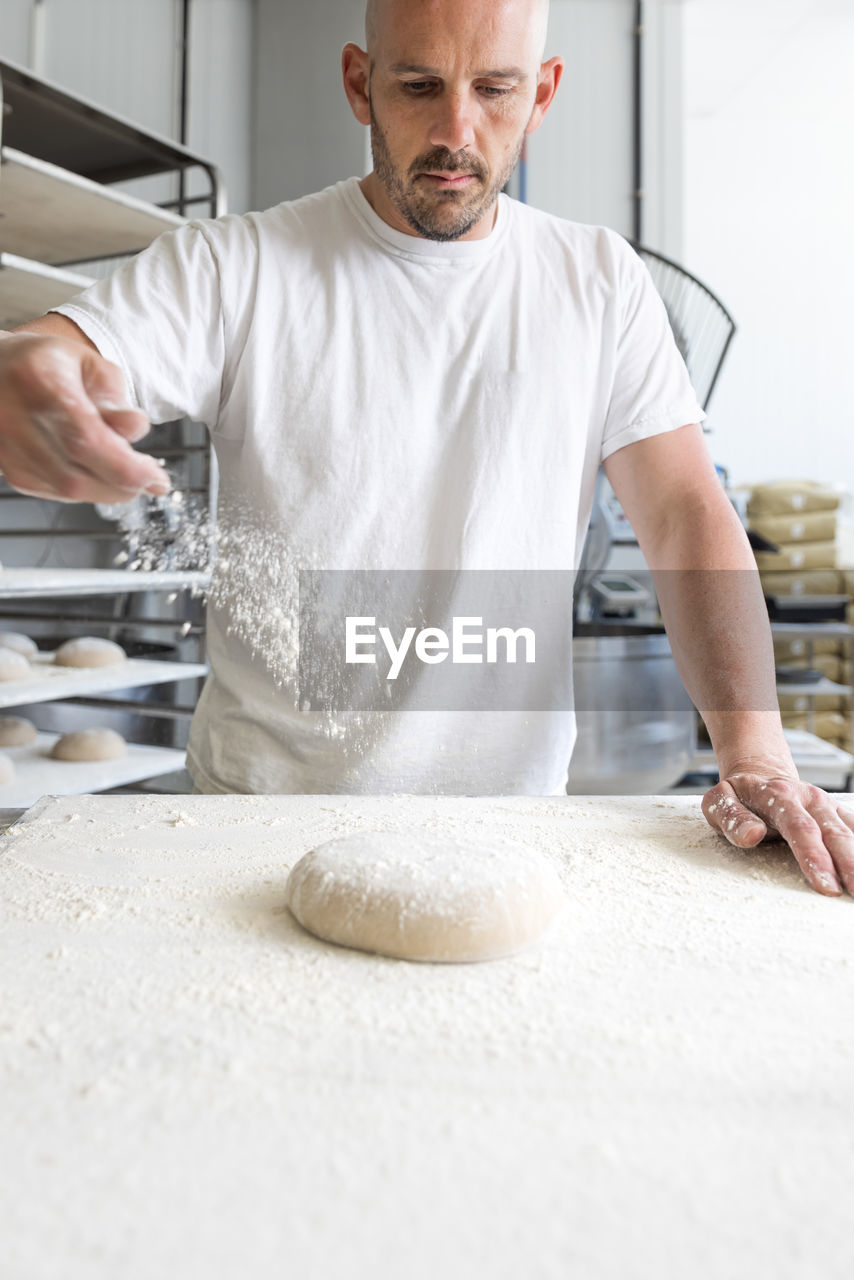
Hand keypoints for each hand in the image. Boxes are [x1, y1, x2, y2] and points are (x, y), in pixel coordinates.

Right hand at [0, 331, 168, 503]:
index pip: (87, 440)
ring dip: (107, 489)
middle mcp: (15, 419)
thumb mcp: (88, 365)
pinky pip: (54, 491)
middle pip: (76, 475)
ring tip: (127, 472)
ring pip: (67, 490)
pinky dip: (85, 488)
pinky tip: (98, 472)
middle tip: (149, 478)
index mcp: (40, 383)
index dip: (127, 469)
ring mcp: (7, 448)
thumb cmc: (45, 363)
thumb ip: (114, 397)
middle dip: (123, 485)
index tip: (157, 478)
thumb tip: (136, 428)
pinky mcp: (7, 468)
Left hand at [702, 770, 853, 896]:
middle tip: (853, 893)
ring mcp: (826, 805)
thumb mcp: (720, 801)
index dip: (814, 857)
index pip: (800, 828)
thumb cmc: (739, 796)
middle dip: (847, 865)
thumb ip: (732, 818)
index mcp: (778, 795)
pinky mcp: (837, 813)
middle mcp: (809, 798)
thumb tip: (752, 835)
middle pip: (833, 834)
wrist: (760, 774)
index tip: (825, 885)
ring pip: (849, 833)